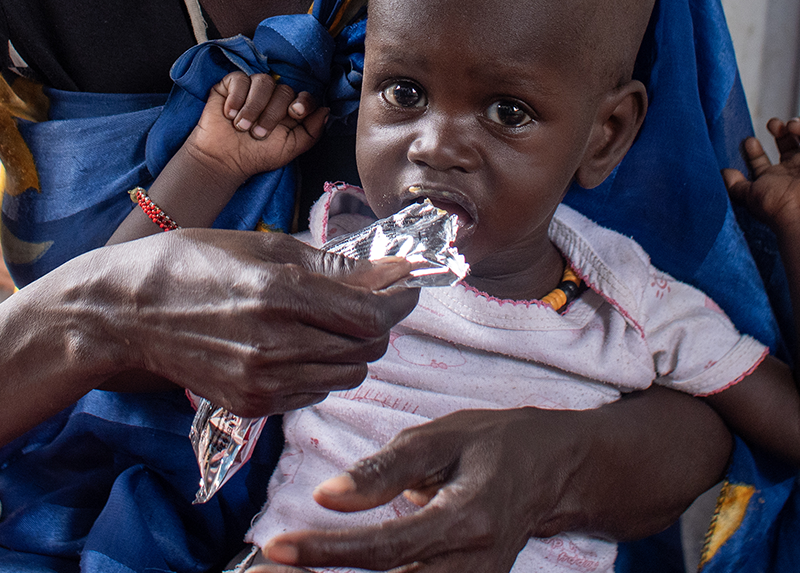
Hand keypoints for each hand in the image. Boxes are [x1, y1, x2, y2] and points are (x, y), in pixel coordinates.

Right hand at [107, 228, 417, 415]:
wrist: (129, 311)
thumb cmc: (194, 263)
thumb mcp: (265, 247)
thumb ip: (334, 265)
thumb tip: (391, 270)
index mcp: (280, 295)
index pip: (370, 315)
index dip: (399, 301)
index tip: (406, 285)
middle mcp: (275, 345)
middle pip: (366, 351)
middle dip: (378, 325)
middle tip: (367, 300)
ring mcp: (261, 381)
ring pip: (346, 376)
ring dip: (352, 349)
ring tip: (328, 322)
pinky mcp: (251, 405)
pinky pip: (314, 393)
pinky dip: (321, 371)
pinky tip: (298, 345)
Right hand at [187, 72, 328, 184]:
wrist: (223, 160)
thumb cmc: (256, 156)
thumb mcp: (290, 149)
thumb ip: (311, 132)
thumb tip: (326, 110)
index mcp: (289, 111)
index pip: (304, 96)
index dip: (303, 101)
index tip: (294, 113)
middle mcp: (273, 97)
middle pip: (284, 89)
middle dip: (271, 113)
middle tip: (257, 133)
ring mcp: (252, 90)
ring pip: (263, 81)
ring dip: (253, 107)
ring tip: (241, 126)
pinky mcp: (230, 86)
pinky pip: (239, 79)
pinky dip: (236, 97)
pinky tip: (230, 114)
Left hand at [256, 386, 731, 571]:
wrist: (558, 470)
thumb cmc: (500, 442)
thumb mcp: (444, 436)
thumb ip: (386, 468)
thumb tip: (327, 496)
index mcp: (466, 522)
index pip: (382, 548)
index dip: (325, 550)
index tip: (275, 546)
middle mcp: (470, 567)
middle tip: (263, 572)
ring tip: (285, 571)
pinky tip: (330, 567)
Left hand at [723, 116, 799, 234]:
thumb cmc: (777, 206)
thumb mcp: (751, 195)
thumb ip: (736, 185)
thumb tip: (723, 173)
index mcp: (774, 181)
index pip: (760, 162)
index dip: (753, 151)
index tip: (748, 141)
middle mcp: (792, 172)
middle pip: (786, 145)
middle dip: (778, 130)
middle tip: (772, 124)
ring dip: (793, 126)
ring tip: (786, 126)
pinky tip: (793, 126)